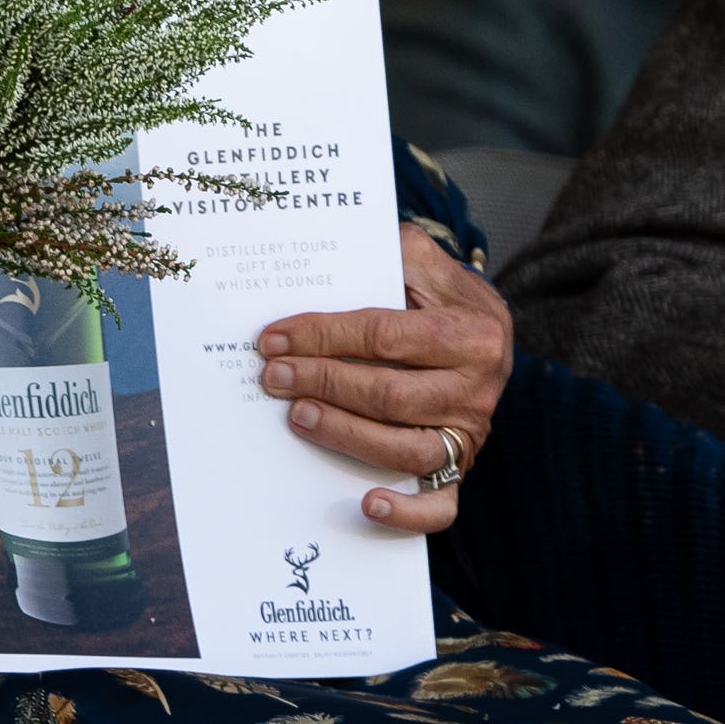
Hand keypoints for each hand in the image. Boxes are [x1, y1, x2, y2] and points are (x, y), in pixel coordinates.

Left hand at [257, 223, 514, 532]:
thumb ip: (397, 251)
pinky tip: (365, 503)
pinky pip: (441, 503)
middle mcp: (476, 389)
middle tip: (272, 376)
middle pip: (390, 393)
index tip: (274, 338)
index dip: (324, 337)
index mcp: (470, 334)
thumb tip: (339, 251)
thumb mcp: (429, 265)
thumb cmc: (441, 299)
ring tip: (296, 417)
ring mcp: (470, 434)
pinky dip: (406, 511)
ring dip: (346, 434)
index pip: (384, 335)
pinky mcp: (462, 469)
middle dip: (322, 382)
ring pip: (407, 448)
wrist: (489, 338)